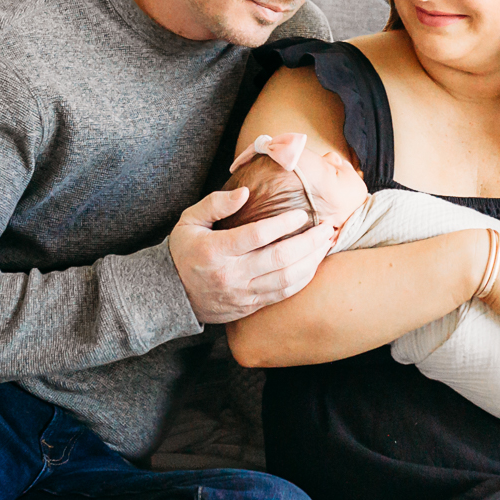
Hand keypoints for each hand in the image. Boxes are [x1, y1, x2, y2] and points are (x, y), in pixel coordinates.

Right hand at [168, 186, 336, 324]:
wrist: (172, 294)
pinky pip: (283, 295)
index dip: (283, 224)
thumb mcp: (189, 220)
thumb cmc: (185, 250)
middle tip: (328, 227)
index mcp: (214, 250)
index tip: (302, 213)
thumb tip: (245, 193)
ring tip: (326, 243)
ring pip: (286, 279)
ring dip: (312, 261)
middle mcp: (230, 274)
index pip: (256, 235)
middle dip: (309, 242)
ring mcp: (241, 293)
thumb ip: (215, 204)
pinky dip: (303, 279)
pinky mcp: (249, 306)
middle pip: (279, 258)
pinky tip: (314, 264)